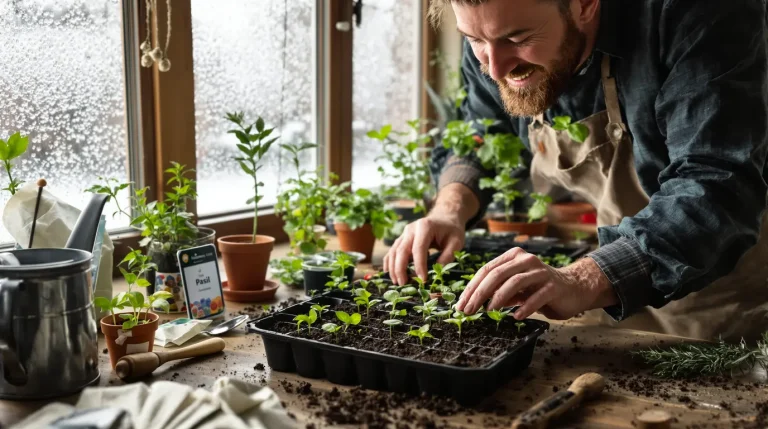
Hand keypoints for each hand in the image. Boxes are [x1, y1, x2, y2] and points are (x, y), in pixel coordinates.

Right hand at [382, 213, 465, 284]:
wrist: (445, 217)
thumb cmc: (451, 230)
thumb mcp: (456, 242)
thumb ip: (448, 256)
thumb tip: (437, 272)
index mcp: (425, 227)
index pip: (419, 249)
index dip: (419, 265)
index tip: (423, 280)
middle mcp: (411, 229)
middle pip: (401, 250)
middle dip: (400, 268)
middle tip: (403, 284)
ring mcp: (404, 233)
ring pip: (394, 251)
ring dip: (393, 267)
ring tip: (397, 282)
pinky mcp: (402, 238)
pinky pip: (392, 250)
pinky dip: (389, 262)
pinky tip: (388, 272)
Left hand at [456, 248, 617, 319]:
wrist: (574, 288)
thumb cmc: (539, 288)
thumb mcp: (515, 288)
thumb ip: (498, 290)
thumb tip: (473, 303)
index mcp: (513, 257)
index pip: (486, 270)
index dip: (472, 287)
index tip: (461, 304)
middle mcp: (526, 260)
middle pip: (497, 274)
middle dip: (480, 293)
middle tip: (469, 309)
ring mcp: (540, 272)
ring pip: (515, 282)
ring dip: (499, 298)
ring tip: (489, 311)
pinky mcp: (553, 286)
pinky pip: (537, 296)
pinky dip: (525, 307)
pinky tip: (516, 316)